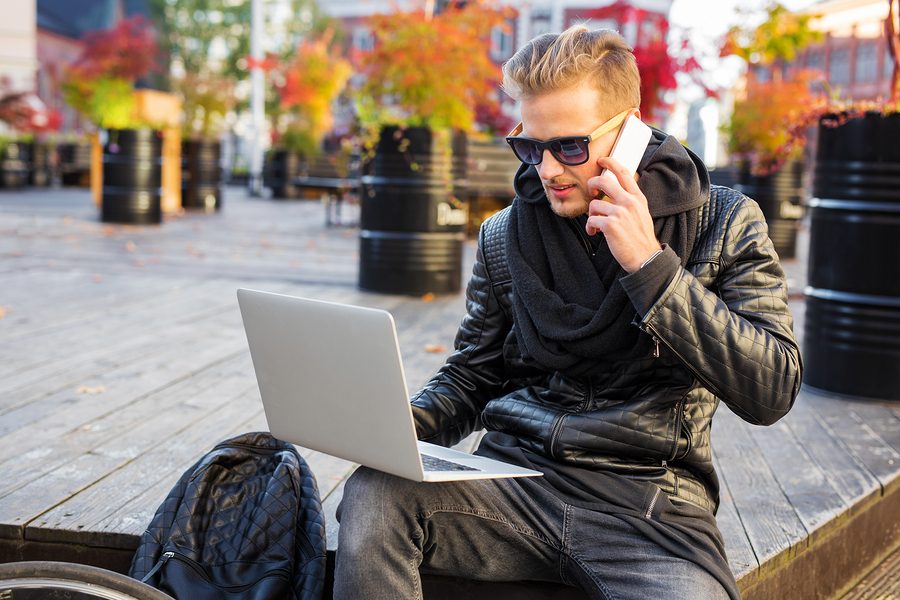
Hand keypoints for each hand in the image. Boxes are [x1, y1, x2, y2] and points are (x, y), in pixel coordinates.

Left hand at [586, 156, 661, 272]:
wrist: (646, 257)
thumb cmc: (640, 237)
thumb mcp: (641, 213)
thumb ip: (630, 201)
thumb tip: (613, 193)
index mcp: (637, 198)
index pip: (624, 173)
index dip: (610, 163)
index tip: (601, 160)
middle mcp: (629, 202)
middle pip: (604, 181)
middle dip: (592, 184)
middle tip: (591, 192)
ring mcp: (620, 213)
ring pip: (594, 204)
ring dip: (591, 216)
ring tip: (596, 225)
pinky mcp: (611, 225)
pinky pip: (591, 220)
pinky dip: (590, 227)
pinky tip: (595, 233)